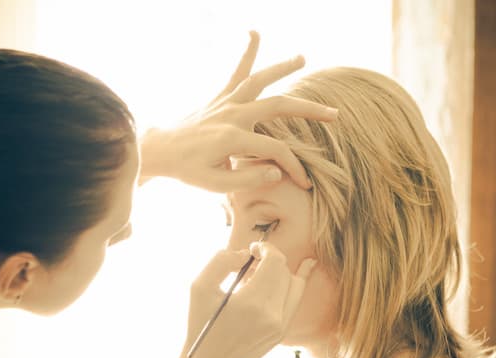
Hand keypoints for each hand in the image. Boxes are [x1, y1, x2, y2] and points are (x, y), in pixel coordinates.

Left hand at [139, 31, 337, 191]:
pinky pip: (235, 72)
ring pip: (259, 79)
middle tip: (334, 115)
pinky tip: (253, 33)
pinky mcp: (219, 98)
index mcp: (232, 139)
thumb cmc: (188, 170)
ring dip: (281, 68)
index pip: (276, 152)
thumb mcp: (216, 185)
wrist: (161, 152)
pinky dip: (246, 53)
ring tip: (302, 58)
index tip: (303, 181)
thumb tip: (278, 173)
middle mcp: (232, 115)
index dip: (294, 166)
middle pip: (278, 106)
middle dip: (309, 111)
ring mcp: (225, 102)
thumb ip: (248, 180)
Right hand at [177, 242, 316, 357]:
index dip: (266, 248)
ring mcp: (280, 325)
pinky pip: (294, 300)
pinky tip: (306, 267)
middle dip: (270, 259)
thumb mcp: (200, 287)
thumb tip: (245, 255)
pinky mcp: (282, 332)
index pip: (275, 262)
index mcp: (252, 302)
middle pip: (285, 271)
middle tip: (251, 262)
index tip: (252, 249)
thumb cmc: (201, 324)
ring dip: (280, 272)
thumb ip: (221, 261)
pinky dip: (293, 284)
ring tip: (261, 272)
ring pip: (295, 284)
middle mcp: (272, 315)